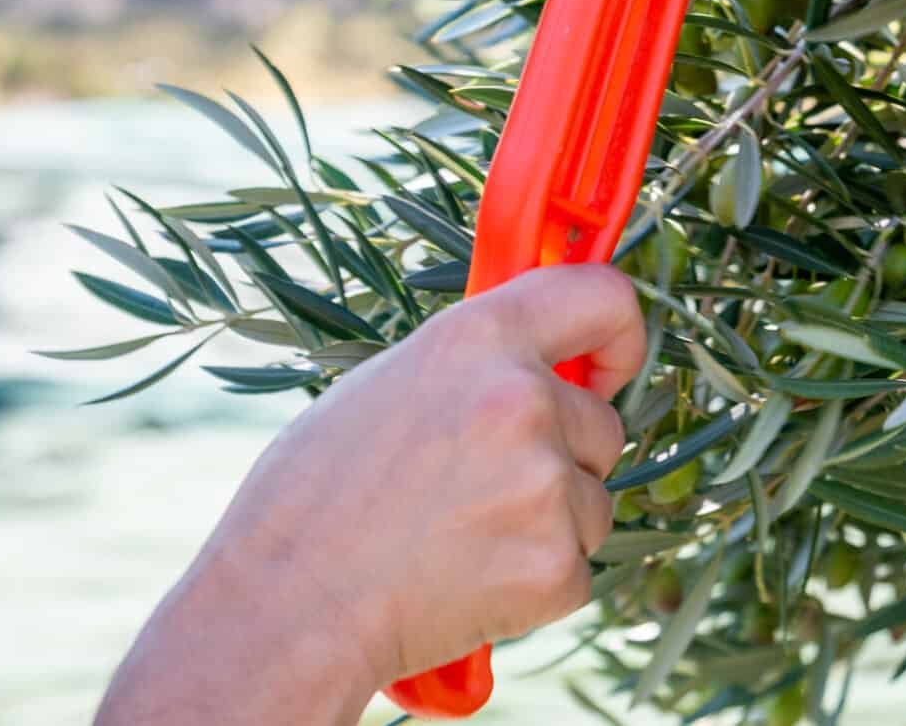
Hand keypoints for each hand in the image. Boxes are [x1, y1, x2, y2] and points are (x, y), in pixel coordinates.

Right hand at [95, 264, 645, 725]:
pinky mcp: (554, 564)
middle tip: (482, 489)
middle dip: (563, 456)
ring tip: (460, 539)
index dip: (619, 333)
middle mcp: (521, 399)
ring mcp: (544, 483)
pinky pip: (579, 568)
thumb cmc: (313, 500)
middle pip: (602, 423)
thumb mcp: (387, 386)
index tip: (608, 366)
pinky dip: (537, 583)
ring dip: (550, 522)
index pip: (601, 296)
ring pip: (594, 501)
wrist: (286, 609)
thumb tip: (542, 361)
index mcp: (476, 339)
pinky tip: (468, 582)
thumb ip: (475, 365)